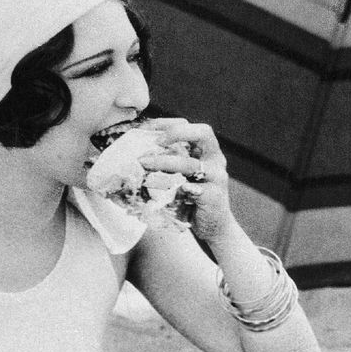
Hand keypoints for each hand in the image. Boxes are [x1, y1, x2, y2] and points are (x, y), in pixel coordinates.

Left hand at [146, 119, 235, 241]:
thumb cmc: (191, 199)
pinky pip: (194, 189)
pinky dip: (177, 188)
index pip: (189, 126)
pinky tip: (165, 191)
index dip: (168, 123)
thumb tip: (133, 157)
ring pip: (190, 164)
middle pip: (203, 133)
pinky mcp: (213, 196)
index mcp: (206, 150)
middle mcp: (215, 160)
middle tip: (156, 142)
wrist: (214, 227)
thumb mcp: (179, 177)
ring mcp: (216, 177)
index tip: (147, 128)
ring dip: (165, 162)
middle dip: (176, 133)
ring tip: (144, 164)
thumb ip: (166, 165)